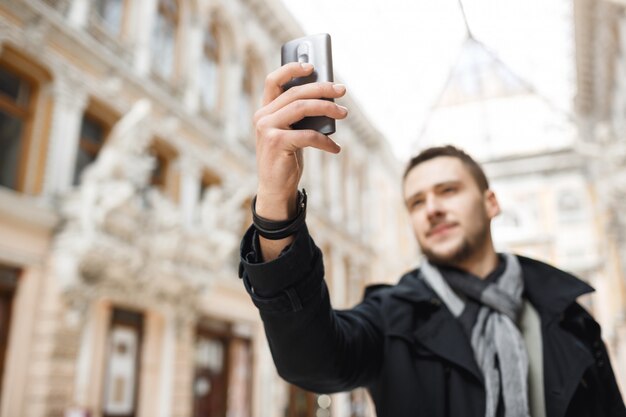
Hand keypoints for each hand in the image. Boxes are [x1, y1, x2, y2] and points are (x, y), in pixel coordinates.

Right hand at [253, 62, 347, 220]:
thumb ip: (300, 115)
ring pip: (302, 108)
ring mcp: (267, 129)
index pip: (273, 80)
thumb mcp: (292, 132)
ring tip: (344, 113)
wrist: (275, 188)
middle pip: (296, 93)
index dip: (291, 69)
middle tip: (342, 90)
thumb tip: (328, 98)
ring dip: (328, 108)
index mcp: (265, 111)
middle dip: (322, 88)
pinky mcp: (276, 143)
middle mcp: (262, 117)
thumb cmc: (287, 158)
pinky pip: (308, 135)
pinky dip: (325, 141)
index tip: (312, 65)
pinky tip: (335, 148)